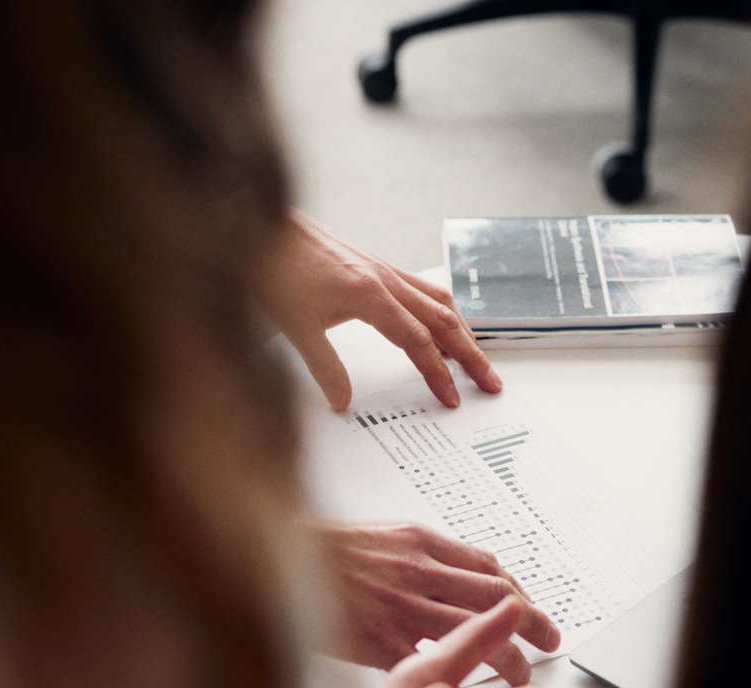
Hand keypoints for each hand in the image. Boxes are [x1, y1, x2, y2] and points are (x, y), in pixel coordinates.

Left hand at [258, 211, 500, 409]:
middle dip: (471, 354)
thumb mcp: (294, 325)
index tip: (451, 397)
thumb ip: (324, 367)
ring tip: (476, 357)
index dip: (438, 374)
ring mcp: (383, 269)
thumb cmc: (274, 266)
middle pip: (443, 321)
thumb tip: (342, 401)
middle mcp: (385, 278)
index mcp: (370, 295)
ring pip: (439, 301)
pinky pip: (423, 289)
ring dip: (462, 331)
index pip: (418, 342)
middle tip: (491, 381)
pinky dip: (442, 310)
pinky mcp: (376, 265)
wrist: (260, 223)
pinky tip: (442, 323)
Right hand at [314, 519, 560, 684]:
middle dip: (532, 623)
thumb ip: (423, 555)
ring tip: (519, 679)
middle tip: (549, 643)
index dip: (519, 593)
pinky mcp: (378, 643)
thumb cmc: (322, 552)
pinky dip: (454, 683)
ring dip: (507, 658)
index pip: (491, 566)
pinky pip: (430, 666)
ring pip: (477, 635)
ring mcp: (401, 608)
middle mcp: (419, 571)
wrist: (270, 563)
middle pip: (498, 597)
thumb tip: (463, 573)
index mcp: (421, 541)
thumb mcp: (381, 535)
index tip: (532, 611)